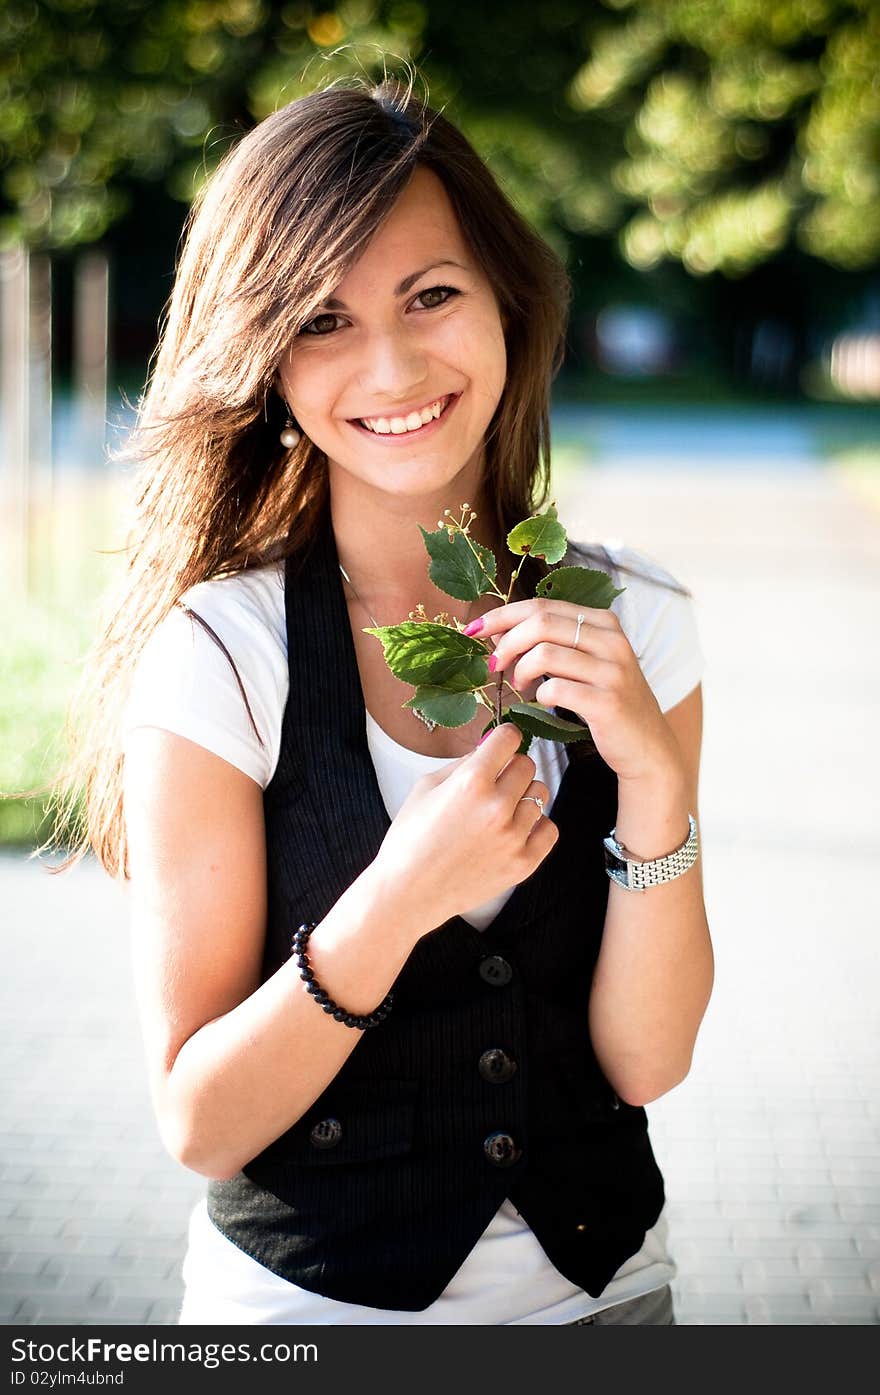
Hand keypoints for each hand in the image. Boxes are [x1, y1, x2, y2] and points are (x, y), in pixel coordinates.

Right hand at [370, 723, 558, 935]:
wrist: (408, 892)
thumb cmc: (410, 838)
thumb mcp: (425, 787)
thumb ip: (463, 763)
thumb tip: (489, 747)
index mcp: (471, 781)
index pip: (509, 738)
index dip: (504, 738)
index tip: (500, 745)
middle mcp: (497, 805)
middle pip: (528, 764)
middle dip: (511, 768)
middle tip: (494, 783)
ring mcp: (514, 836)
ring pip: (540, 794)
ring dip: (523, 797)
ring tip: (498, 813)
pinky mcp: (524, 862)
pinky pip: (549, 828)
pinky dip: (535, 826)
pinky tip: (513, 830)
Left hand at [472, 599, 682, 785]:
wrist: (646, 746)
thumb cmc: (606, 702)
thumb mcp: (581, 663)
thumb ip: (547, 642)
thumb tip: (496, 629)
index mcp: (603, 622)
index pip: (542, 605)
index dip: (502, 615)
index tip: (474, 630)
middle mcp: (612, 640)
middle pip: (540, 623)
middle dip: (506, 642)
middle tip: (495, 665)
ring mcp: (612, 670)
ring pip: (544, 654)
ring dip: (520, 671)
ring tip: (520, 686)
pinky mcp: (608, 701)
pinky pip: (555, 689)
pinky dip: (539, 695)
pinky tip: (543, 702)